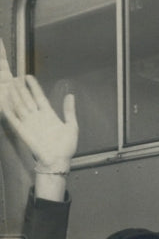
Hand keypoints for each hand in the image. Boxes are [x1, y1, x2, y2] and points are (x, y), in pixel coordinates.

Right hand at [0, 39, 77, 169]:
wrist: (58, 161)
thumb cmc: (66, 147)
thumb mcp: (71, 127)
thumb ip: (69, 111)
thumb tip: (70, 95)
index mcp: (48, 114)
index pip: (39, 96)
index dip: (34, 86)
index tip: (29, 76)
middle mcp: (37, 117)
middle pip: (27, 99)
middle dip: (21, 88)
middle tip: (16, 77)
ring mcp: (29, 123)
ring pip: (20, 105)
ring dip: (14, 95)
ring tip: (10, 84)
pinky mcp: (23, 131)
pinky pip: (13, 119)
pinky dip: (8, 111)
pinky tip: (4, 102)